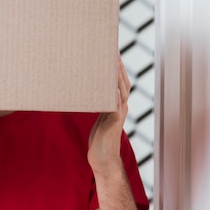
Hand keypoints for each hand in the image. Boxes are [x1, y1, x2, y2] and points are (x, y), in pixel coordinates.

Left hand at [87, 54, 130, 173]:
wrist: (103, 158)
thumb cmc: (98, 139)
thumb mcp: (98, 117)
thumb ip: (97, 105)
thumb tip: (87, 92)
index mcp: (116, 104)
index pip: (119, 82)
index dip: (117, 68)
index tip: (112, 53)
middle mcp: (120, 107)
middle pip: (123, 82)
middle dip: (119, 67)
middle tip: (113, 51)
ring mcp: (119, 114)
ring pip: (121, 91)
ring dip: (118, 77)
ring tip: (114, 63)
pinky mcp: (114, 122)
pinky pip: (117, 107)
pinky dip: (116, 96)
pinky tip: (113, 88)